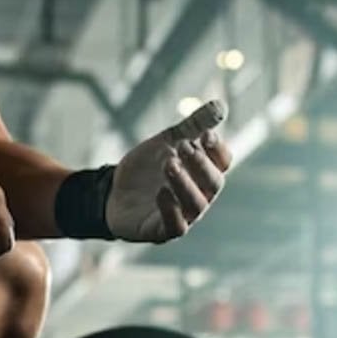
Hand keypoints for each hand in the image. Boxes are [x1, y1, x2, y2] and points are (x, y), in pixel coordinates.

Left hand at [106, 99, 231, 242]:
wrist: (113, 192)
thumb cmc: (147, 168)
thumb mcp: (167, 142)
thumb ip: (192, 126)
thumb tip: (220, 106)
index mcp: (203, 173)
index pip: (223, 162)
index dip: (217, 149)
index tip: (205, 134)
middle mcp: (199, 196)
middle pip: (213, 183)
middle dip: (200, 164)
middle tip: (183, 146)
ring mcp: (184, 216)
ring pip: (196, 204)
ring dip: (184, 183)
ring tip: (169, 164)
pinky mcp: (163, 231)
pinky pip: (176, 227)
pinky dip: (171, 210)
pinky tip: (161, 192)